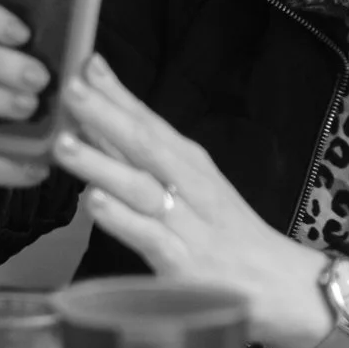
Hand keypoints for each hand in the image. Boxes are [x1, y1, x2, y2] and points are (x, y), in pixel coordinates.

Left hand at [53, 55, 332, 347]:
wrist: (283, 286)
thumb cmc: (231, 236)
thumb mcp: (196, 190)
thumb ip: (148, 165)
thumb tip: (95, 130)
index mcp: (192, 165)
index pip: (150, 121)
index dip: (117, 92)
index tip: (85, 61)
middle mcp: (191, 186)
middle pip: (144, 145)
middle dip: (105, 115)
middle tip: (70, 87)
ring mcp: (188, 225)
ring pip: (140, 188)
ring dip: (101, 163)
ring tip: (64, 144)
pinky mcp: (185, 266)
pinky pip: (149, 238)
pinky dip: (122, 219)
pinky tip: (94, 203)